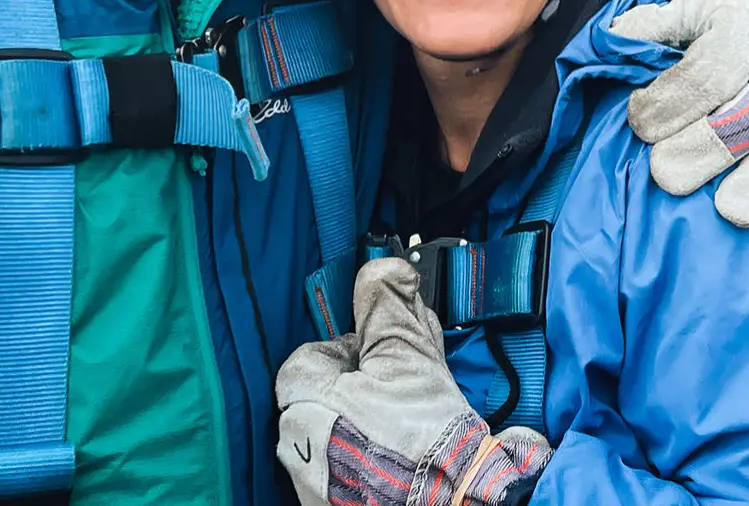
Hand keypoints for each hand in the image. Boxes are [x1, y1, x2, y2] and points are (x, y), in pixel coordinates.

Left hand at [277, 258, 550, 505]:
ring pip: (330, 433)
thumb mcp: (409, 352)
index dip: (351, 348)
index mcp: (303, 401)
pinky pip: (339, 468)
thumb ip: (386, 303)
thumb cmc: (425, 434)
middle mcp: (294, 445)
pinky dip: (364, 457)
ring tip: (406, 423)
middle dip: (358, 385)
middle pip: (319, 395)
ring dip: (360, 422)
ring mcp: (310, 484)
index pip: (310, 355)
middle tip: (399, 388)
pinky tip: (400, 452)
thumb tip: (380, 266)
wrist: (453, 505)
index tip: (382, 356)